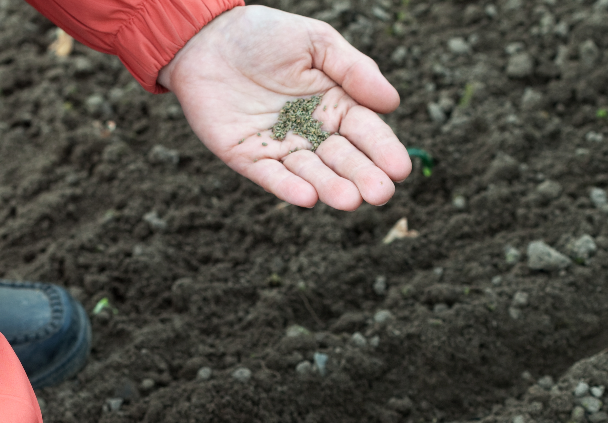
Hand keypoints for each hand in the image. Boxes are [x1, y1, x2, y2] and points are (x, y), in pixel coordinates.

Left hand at [158, 5, 411, 210]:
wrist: (207, 39)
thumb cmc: (266, 36)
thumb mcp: (316, 42)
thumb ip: (354, 70)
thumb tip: (392, 102)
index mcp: (336, 106)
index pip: (366, 133)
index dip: (383, 150)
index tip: (400, 168)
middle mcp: (313, 133)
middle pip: (343, 160)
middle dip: (363, 177)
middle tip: (380, 194)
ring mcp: (281, 148)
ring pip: (311, 173)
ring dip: (330, 188)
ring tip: (349, 200)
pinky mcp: (249, 159)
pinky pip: (271, 177)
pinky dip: (288, 188)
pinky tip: (307, 198)